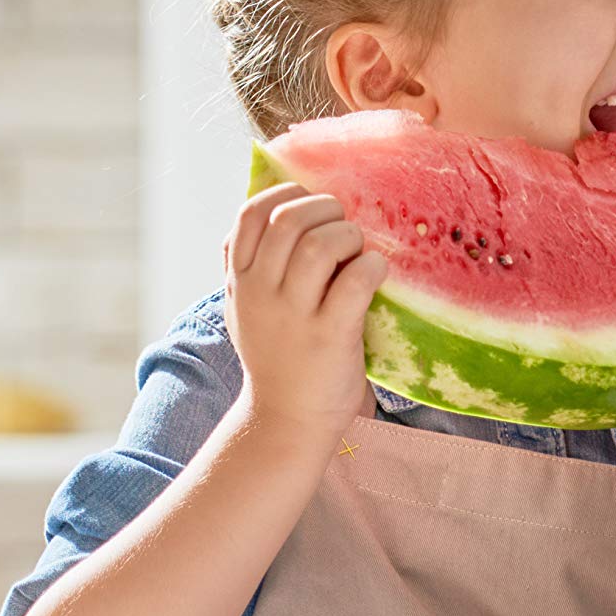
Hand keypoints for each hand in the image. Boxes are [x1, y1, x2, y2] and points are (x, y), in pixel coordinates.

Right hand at [225, 183, 388, 437]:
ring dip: (350, 236)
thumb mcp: (247, 308)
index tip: (310, 203)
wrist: (287, 420)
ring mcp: (293, 315)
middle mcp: (259, 293)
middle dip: (325, 210)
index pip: (250, 214)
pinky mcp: (329, 335)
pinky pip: (355, 281)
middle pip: (287, 221)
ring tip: (359, 253)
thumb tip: (283, 209)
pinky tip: (376, 273)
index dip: (285, 195)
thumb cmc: (278, 356)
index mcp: (240, 281)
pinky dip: (372, 267)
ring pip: (319, 245)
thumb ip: (254, 264)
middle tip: (345, 227)